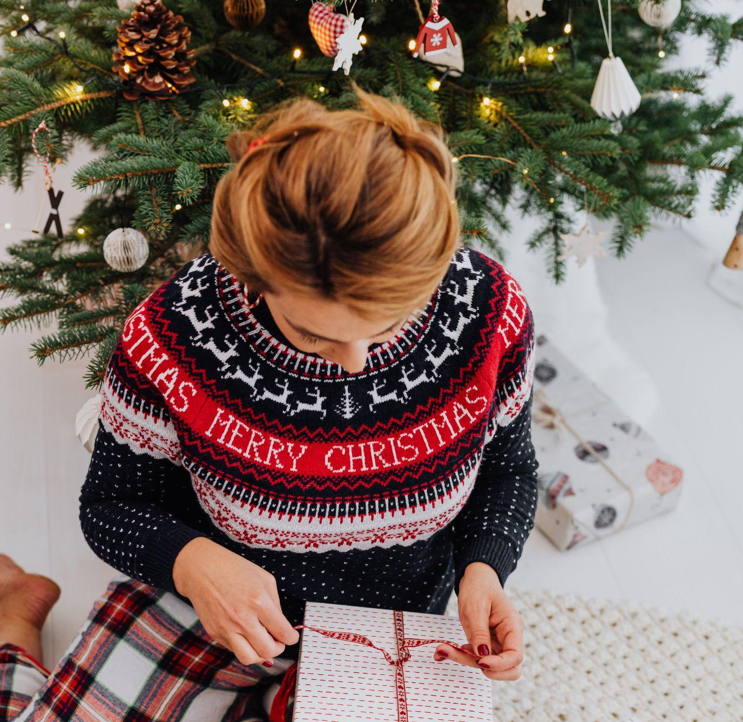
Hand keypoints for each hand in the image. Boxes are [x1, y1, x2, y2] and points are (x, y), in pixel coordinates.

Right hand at [173, 537, 299, 665]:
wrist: (202, 569)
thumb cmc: (235, 569)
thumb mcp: (264, 579)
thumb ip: (275, 604)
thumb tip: (280, 626)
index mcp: (258, 601)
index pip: (282, 632)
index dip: (291, 638)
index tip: (291, 637)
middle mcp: (242, 618)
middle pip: (268, 650)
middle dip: (278, 648)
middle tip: (278, 641)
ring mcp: (226, 628)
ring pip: (249, 658)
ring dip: (261, 655)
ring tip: (263, 644)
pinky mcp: (215, 633)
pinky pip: (234, 650)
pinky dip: (244, 646)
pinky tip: (247, 634)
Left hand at [434, 562, 523, 680]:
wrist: (475, 578)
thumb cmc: (478, 587)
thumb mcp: (476, 607)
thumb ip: (479, 632)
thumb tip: (482, 656)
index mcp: (512, 626)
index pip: (515, 656)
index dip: (500, 664)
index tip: (480, 662)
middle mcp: (508, 638)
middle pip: (508, 668)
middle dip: (486, 669)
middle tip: (462, 655)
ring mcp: (497, 642)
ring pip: (488, 665)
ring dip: (466, 661)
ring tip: (442, 650)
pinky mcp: (484, 643)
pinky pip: (476, 657)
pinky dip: (461, 655)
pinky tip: (445, 649)